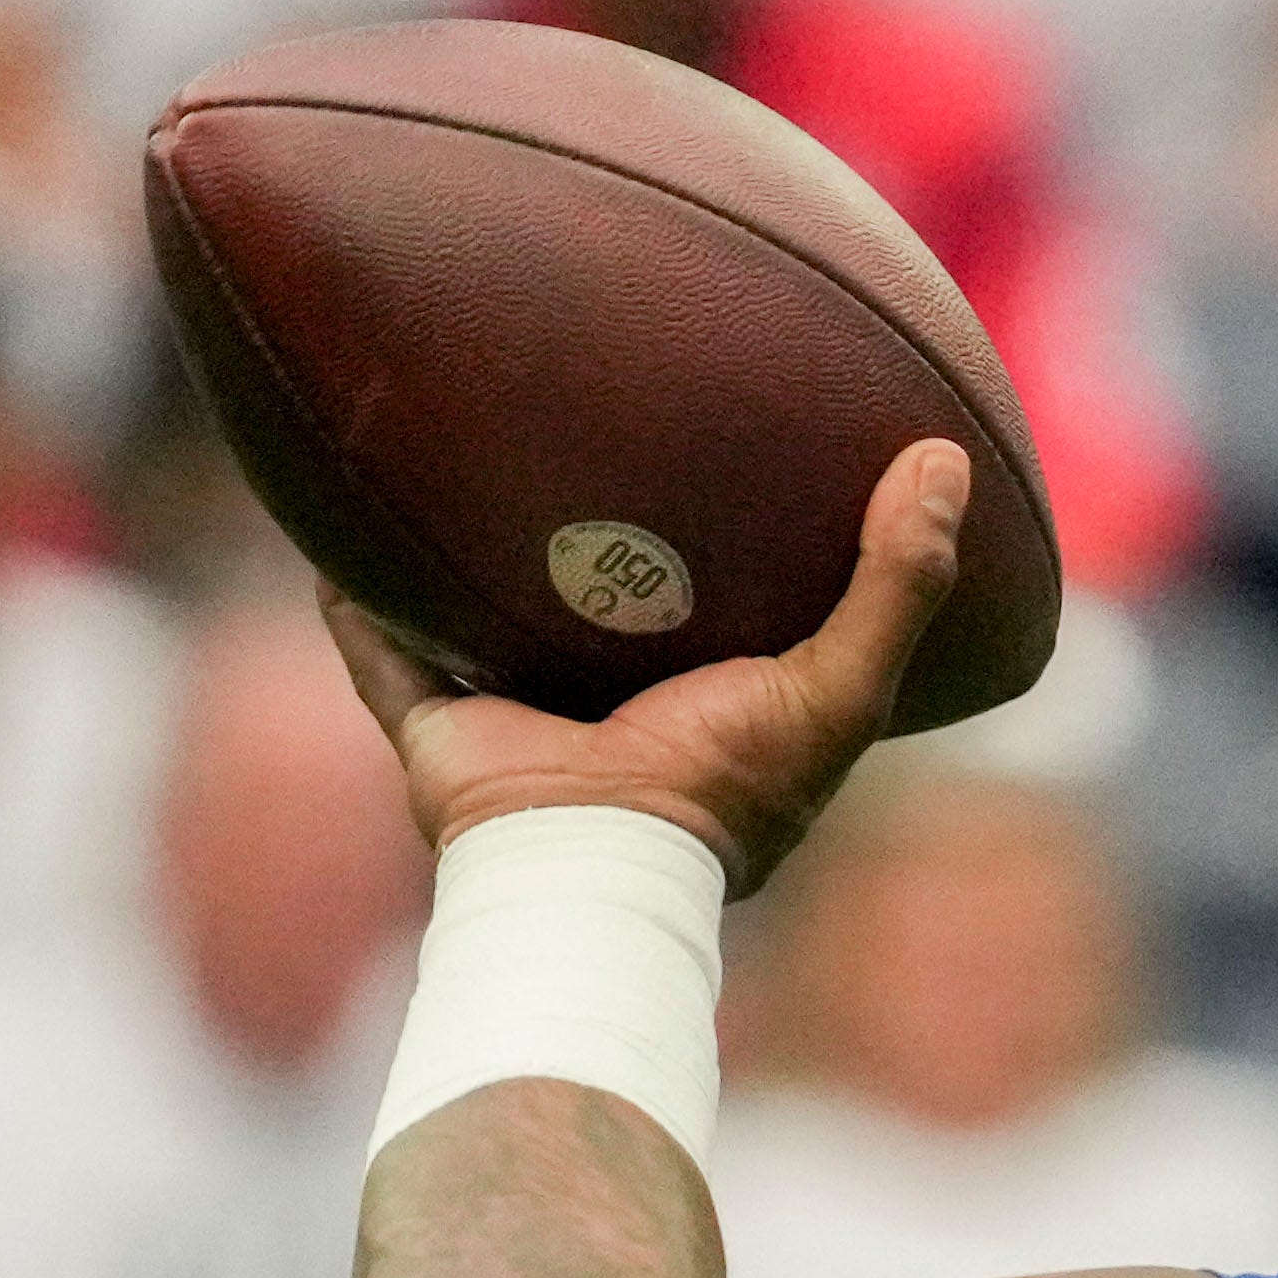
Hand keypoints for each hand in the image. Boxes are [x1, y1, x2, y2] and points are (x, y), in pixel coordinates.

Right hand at [339, 436, 978, 906]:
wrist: (603, 859)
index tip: (715, 433)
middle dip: (567, 522)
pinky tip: (332, 522)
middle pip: (576, 591)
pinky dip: (352, 595)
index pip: (703, 591)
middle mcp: (597, 691)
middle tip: (563, 418)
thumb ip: (901, 582)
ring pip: (470, 608)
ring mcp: (510, 704)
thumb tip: (945, 457)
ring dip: (453, 549)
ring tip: (438, 445)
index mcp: (694, 688)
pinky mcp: (433, 716)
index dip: (710, 525)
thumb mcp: (842, 684)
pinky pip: (377, 643)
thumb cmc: (729, 785)